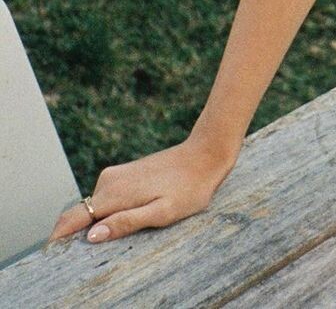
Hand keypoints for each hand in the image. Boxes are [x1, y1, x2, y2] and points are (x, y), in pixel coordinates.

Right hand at [46, 134, 237, 245]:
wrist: (204, 155)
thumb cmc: (188, 188)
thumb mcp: (162, 212)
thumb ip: (126, 222)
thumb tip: (92, 236)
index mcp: (115, 193)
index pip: (73, 218)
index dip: (58, 239)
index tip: (50, 258)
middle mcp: (109, 182)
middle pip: (80, 215)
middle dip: (77, 236)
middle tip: (86, 261)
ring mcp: (115, 176)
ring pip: (93, 208)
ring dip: (95, 225)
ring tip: (110, 243)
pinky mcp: (124, 174)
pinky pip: (105, 200)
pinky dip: (105, 214)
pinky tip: (121, 224)